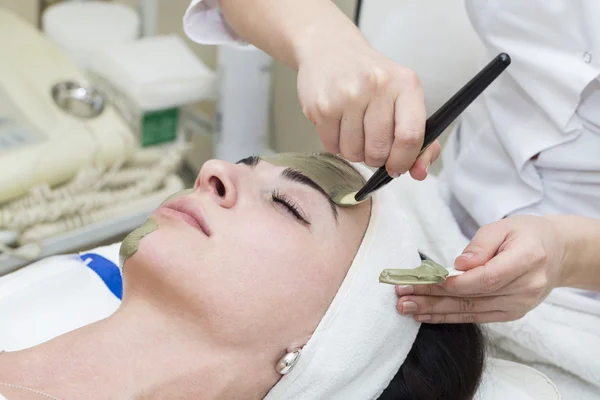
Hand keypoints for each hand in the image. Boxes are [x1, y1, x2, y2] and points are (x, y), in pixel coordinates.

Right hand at [296, 40, 440, 179]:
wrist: (330, 49)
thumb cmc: (370, 77)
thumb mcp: (402, 96)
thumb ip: (418, 137)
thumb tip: (419, 172)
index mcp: (405, 84)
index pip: (410, 136)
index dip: (404, 160)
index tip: (397, 166)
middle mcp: (377, 87)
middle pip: (379, 150)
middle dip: (376, 158)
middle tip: (372, 144)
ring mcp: (347, 96)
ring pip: (354, 153)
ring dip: (354, 151)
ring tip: (354, 130)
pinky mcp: (322, 106)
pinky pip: (332, 147)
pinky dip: (336, 144)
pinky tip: (338, 125)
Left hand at [396, 216, 567, 322]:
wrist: (557, 253)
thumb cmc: (526, 235)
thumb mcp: (503, 226)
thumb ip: (481, 245)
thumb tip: (459, 264)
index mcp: (527, 260)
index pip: (486, 278)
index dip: (454, 283)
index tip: (425, 281)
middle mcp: (525, 288)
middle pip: (473, 298)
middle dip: (433, 298)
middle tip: (402, 296)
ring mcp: (519, 306)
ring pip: (470, 312)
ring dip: (435, 311)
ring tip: (406, 308)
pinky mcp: (511, 314)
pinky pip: (476, 317)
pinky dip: (448, 317)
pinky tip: (426, 315)